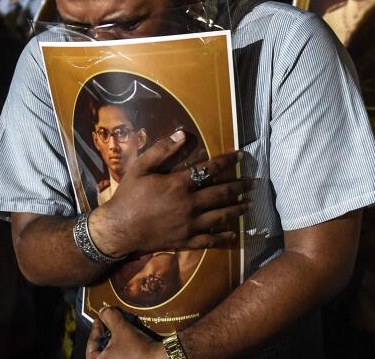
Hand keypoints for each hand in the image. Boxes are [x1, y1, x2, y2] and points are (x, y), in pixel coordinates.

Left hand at [86, 307, 164, 358]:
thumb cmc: (137, 348)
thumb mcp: (121, 328)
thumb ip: (109, 316)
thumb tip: (103, 310)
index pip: (91, 346)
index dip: (95, 330)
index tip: (99, 320)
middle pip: (102, 351)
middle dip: (105, 336)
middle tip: (109, 325)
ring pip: (113, 354)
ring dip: (115, 342)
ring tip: (120, 330)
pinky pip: (122, 356)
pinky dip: (123, 348)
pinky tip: (130, 339)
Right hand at [89, 130, 255, 256]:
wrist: (119, 229)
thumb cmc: (128, 196)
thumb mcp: (140, 168)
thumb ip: (161, 150)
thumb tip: (182, 134)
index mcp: (178, 184)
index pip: (210, 169)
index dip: (227, 161)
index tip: (241, 156)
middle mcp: (189, 204)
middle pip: (221, 193)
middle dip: (240, 186)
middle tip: (255, 183)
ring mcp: (189, 224)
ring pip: (220, 216)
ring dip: (237, 209)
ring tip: (249, 204)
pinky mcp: (186, 240)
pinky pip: (210, 239)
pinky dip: (224, 237)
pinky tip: (233, 234)